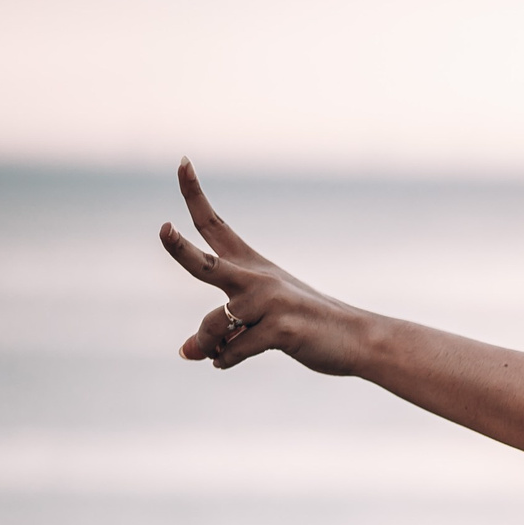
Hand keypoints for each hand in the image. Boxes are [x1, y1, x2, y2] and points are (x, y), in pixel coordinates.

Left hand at [159, 159, 365, 373]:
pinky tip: (223, 362)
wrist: (360, 340)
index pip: (214, 225)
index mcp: (252, 266)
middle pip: (207, 263)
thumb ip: (221, 333)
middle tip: (162, 229)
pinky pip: (236, 349)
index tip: (180, 162)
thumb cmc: (310, 328)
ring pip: (216, 324)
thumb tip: (187, 353)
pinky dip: (226, 359)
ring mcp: (271, 304)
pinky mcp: (282, 330)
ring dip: (207, 343)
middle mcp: (258, 279)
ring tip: (207, 354)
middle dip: (180, 248)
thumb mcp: (261, 324)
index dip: (193, 194)